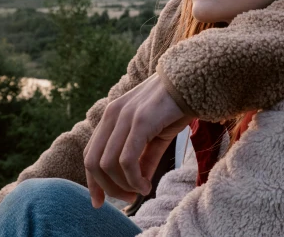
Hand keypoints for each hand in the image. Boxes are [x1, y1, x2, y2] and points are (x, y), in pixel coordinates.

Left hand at [83, 73, 192, 207]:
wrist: (193, 81)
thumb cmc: (175, 106)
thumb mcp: (155, 135)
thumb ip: (144, 157)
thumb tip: (139, 183)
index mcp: (111, 116)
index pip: (90, 154)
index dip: (92, 182)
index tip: (99, 203)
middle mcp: (112, 115)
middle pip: (93, 163)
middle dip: (108, 188)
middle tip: (128, 198)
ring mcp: (124, 117)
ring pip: (108, 164)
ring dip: (123, 186)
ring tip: (141, 191)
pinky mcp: (140, 121)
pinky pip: (127, 160)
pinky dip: (134, 179)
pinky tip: (146, 185)